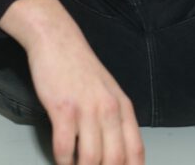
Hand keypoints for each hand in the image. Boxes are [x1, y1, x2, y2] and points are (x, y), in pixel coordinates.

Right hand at [0, 0, 144, 164]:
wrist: (58, 40)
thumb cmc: (80, 67)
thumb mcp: (108, 91)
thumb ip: (115, 119)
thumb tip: (116, 152)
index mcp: (123, 107)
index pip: (136, 150)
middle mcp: (109, 109)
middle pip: (115, 159)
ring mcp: (87, 109)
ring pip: (91, 158)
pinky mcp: (63, 109)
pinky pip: (64, 147)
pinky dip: (62, 160)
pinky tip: (62, 160)